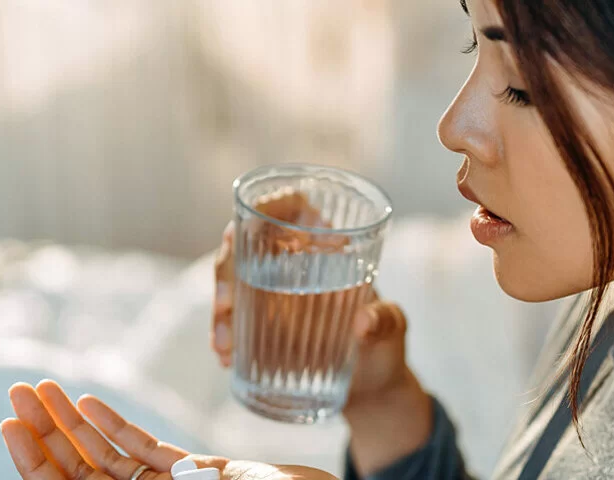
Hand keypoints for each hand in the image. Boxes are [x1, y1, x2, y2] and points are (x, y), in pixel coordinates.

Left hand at [0, 380, 336, 479]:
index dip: (33, 461)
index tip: (9, 424)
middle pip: (77, 472)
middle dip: (44, 431)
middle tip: (17, 388)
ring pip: (105, 456)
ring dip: (71, 421)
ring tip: (40, 386)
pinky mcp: (195, 477)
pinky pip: (143, 451)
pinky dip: (115, 426)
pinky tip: (89, 401)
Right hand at [211, 191, 431, 474]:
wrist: (373, 392)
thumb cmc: (386, 348)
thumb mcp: (393, 330)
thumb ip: (386, 322)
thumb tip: (364, 323)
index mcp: (327, 247)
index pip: (293, 207)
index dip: (268, 204)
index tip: (248, 221)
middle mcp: (295, 264)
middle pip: (247, 245)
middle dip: (227, 271)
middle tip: (226, 305)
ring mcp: (273, 295)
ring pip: (232, 283)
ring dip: (220, 310)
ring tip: (225, 346)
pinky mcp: (262, 326)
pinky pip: (233, 321)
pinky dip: (223, 336)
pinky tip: (225, 357)